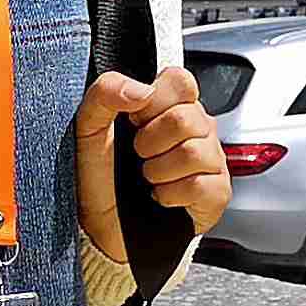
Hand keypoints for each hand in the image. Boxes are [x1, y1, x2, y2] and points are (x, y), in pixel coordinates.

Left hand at [75, 67, 232, 256]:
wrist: (100, 225)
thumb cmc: (98, 175)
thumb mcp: (87, 127)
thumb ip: (105, 92)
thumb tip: (141, 90)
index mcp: (169, 106)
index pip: (181, 80)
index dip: (155, 100)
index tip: (134, 120)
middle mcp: (195, 129)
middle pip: (187, 118)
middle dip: (150, 142)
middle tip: (138, 155)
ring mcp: (210, 160)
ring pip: (194, 152)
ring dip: (158, 171)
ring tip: (148, 177)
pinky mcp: (217, 192)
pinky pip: (200, 185)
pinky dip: (171, 194)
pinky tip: (161, 196)